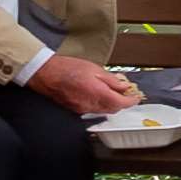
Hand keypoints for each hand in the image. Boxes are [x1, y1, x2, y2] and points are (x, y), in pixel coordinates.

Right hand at [25, 52, 142, 116]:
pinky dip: (100, 104)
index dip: (131, 100)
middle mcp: (91, 105)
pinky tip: (98, 94)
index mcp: (98, 94)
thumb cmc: (67, 68)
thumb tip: (123, 86)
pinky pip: (92, 109)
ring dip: (111, 104)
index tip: (136, 96)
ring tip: (113, 92)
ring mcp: (82, 109)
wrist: (44, 73)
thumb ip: (111, 80)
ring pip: (103, 111)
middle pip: (113, 109)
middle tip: (126, 92)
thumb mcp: (94, 69)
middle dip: (122, 102)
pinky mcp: (74, 109)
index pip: (121, 103)